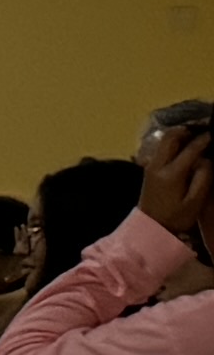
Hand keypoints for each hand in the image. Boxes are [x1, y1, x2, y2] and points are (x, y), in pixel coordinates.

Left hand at [149, 120, 213, 250]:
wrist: (151, 227)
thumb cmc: (176, 216)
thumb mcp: (195, 201)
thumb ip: (203, 177)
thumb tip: (206, 159)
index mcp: (171, 173)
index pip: (190, 149)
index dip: (205, 139)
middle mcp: (157, 165)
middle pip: (171, 136)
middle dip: (188, 129)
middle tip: (204, 128)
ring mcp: (150, 165)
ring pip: (164, 140)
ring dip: (181, 134)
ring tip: (197, 134)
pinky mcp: (149, 168)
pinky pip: (162, 148)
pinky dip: (174, 142)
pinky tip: (187, 145)